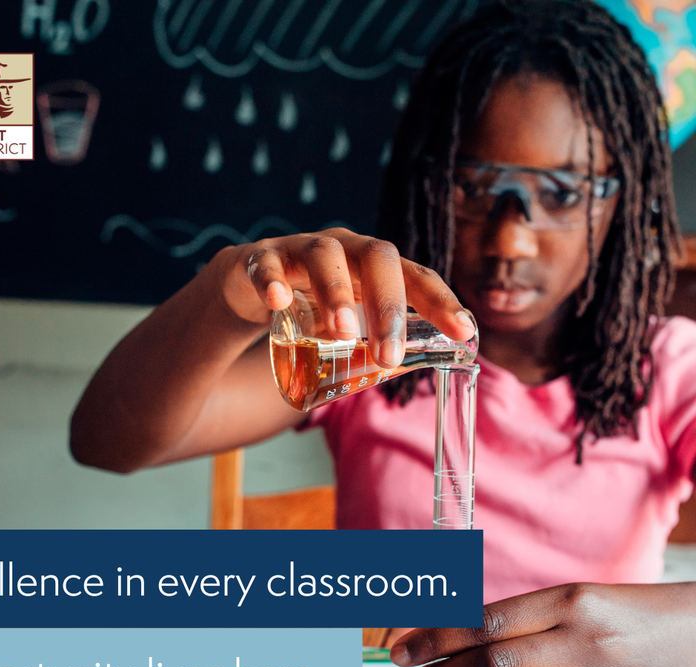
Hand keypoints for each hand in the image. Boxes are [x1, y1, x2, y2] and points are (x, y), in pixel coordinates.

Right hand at [212, 228, 474, 367]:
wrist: (249, 286)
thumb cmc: (310, 306)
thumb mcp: (348, 323)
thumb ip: (373, 341)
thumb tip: (408, 371)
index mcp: (372, 266)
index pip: (416, 275)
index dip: (442, 301)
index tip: (464, 332)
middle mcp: (344, 248)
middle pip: (376, 258)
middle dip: (388, 306)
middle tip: (388, 354)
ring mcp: (300, 249)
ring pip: (324, 256)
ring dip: (337, 293)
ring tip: (344, 333)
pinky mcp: (260, 259)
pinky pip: (266, 264)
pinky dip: (272, 280)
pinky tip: (278, 302)